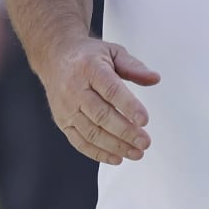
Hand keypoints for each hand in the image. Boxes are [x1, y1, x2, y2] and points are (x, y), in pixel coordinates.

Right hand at [38, 38, 159, 164]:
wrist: (54, 57)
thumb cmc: (86, 56)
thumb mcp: (113, 51)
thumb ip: (134, 66)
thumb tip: (154, 78)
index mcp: (90, 68)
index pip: (111, 90)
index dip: (129, 106)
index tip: (144, 119)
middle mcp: (75, 89)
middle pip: (101, 115)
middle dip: (125, 131)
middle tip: (144, 141)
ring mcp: (67, 107)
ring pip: (91, 132)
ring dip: (115, 146)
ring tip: (136, 152)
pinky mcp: (62, 121)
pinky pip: (79, 141)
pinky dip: (98, 153)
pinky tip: (116, 157)